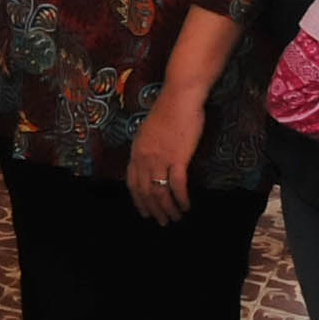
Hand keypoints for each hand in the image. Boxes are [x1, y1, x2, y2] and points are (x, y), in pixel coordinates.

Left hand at [126, 89, 204, 224]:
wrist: (180, 98)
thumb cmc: (168, 110)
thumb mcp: (149, 130)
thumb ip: (147, 147)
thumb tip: (151, 161)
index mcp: (136, 151)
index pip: (132, 183)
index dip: (138, 200)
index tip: (145, 212)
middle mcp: (144, 158)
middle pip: (145, 192)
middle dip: (153, 210)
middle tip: (162, 222)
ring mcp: (160, 159)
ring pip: (160, 192)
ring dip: (168, 209)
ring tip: (175, 218)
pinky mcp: (177, 158)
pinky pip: (177, 185)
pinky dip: (181, 199)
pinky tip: (186, 206)